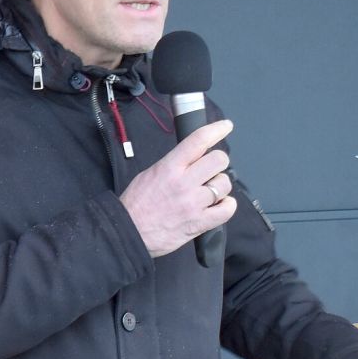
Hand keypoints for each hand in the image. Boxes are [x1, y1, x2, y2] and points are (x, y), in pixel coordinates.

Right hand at [120, 119, 237, 257]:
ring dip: (220, 186)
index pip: (198, 141)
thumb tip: (192, 157)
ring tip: (210, 191)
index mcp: (169, 167)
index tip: (225, 126)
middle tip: (211, 169)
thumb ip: (173, 164)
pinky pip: (226, 210)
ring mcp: (193, 203)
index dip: (216, 130)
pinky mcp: (199, 223)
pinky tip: (219, 204)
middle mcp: (184, 182)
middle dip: (218, 162)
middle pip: (218, 160)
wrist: (130, 232)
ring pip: (224, 184)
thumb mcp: (150, 174)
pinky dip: (227, 205)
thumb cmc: (137, 204)